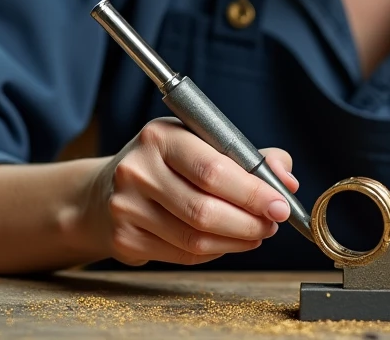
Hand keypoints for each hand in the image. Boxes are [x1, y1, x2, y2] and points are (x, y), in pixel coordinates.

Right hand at [84, 117, 297, 266]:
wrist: (103, 193)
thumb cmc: (166, 166)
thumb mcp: (201, 144)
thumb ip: (248, 157)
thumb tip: (286, 180)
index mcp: (160, 135)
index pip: (212, 169)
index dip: (252, 192)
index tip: (279, 205)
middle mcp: (137, 169)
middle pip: (204, 209)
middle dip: (249, 222)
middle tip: (272, 224)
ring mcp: (126, 207)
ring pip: (195, 237)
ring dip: (236, 240)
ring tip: (256, 234)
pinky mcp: (125, 239)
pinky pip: (183, 255)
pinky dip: (214, 251)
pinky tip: (227, 241)